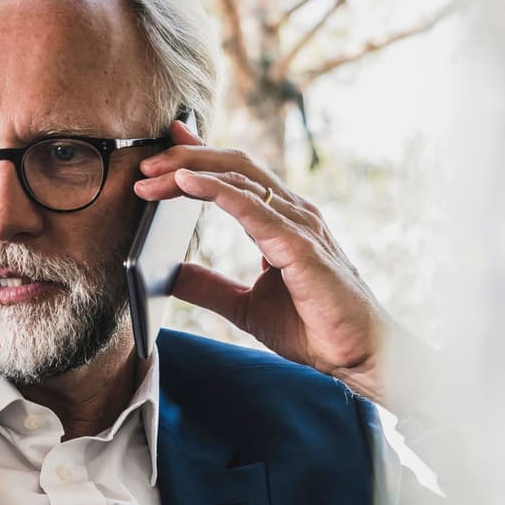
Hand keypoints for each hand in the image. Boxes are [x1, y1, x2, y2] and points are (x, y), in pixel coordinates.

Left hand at [132, 119, 396, 405]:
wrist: (358, 356)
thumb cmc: (315, 328)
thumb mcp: (246, 306)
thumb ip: (210, 288)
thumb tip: (170, 274)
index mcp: (281, 222)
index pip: (237, 176)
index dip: (201, 156)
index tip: (165, 148)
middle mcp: (292, 214)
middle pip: (235, 167)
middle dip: (187, 159)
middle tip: (146, 168)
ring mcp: (299, 226)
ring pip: (240, 180)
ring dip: (192, 173)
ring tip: (153, 178)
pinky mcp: (301, 247)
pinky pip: (254, 209)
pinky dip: (218, 192)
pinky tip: (188, 184)